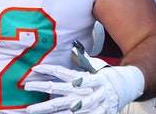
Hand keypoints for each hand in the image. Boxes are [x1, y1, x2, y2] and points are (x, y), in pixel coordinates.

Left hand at [25, 41, 144, 113]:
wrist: (129, 83)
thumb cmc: (107, 77)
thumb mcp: (94, 67)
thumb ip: (82, 60)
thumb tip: (74, 47)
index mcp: (81, 77)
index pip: (61, 71)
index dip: (48, 69)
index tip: (34, 69)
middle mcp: (83, 88)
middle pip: (58, 89)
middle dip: (41, 88)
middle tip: (27, 87)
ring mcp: (90, 100)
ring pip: (68, 105)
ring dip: (52, 108)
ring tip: (34, 110)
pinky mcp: (99, 110)